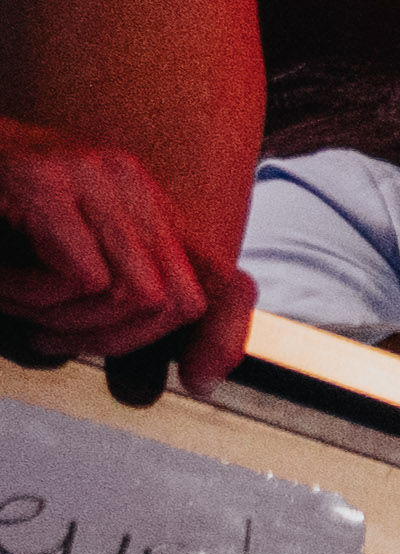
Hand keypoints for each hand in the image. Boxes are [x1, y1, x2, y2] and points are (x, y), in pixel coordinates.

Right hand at [0, 124, 235, 390]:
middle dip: (110, 339)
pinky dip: (33, 300)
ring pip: (133, 295)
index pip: (224, 278)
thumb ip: (125, 297)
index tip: (199, 382)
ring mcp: (87, 172)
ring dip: (62, 320)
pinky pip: (80, 278)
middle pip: (179, 300)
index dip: (223, 339)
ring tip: (13, 302)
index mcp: (140, 197)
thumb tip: (201, 376)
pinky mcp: (40, 181)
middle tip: (48, 335)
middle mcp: (124, 176)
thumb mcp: (61, 263)